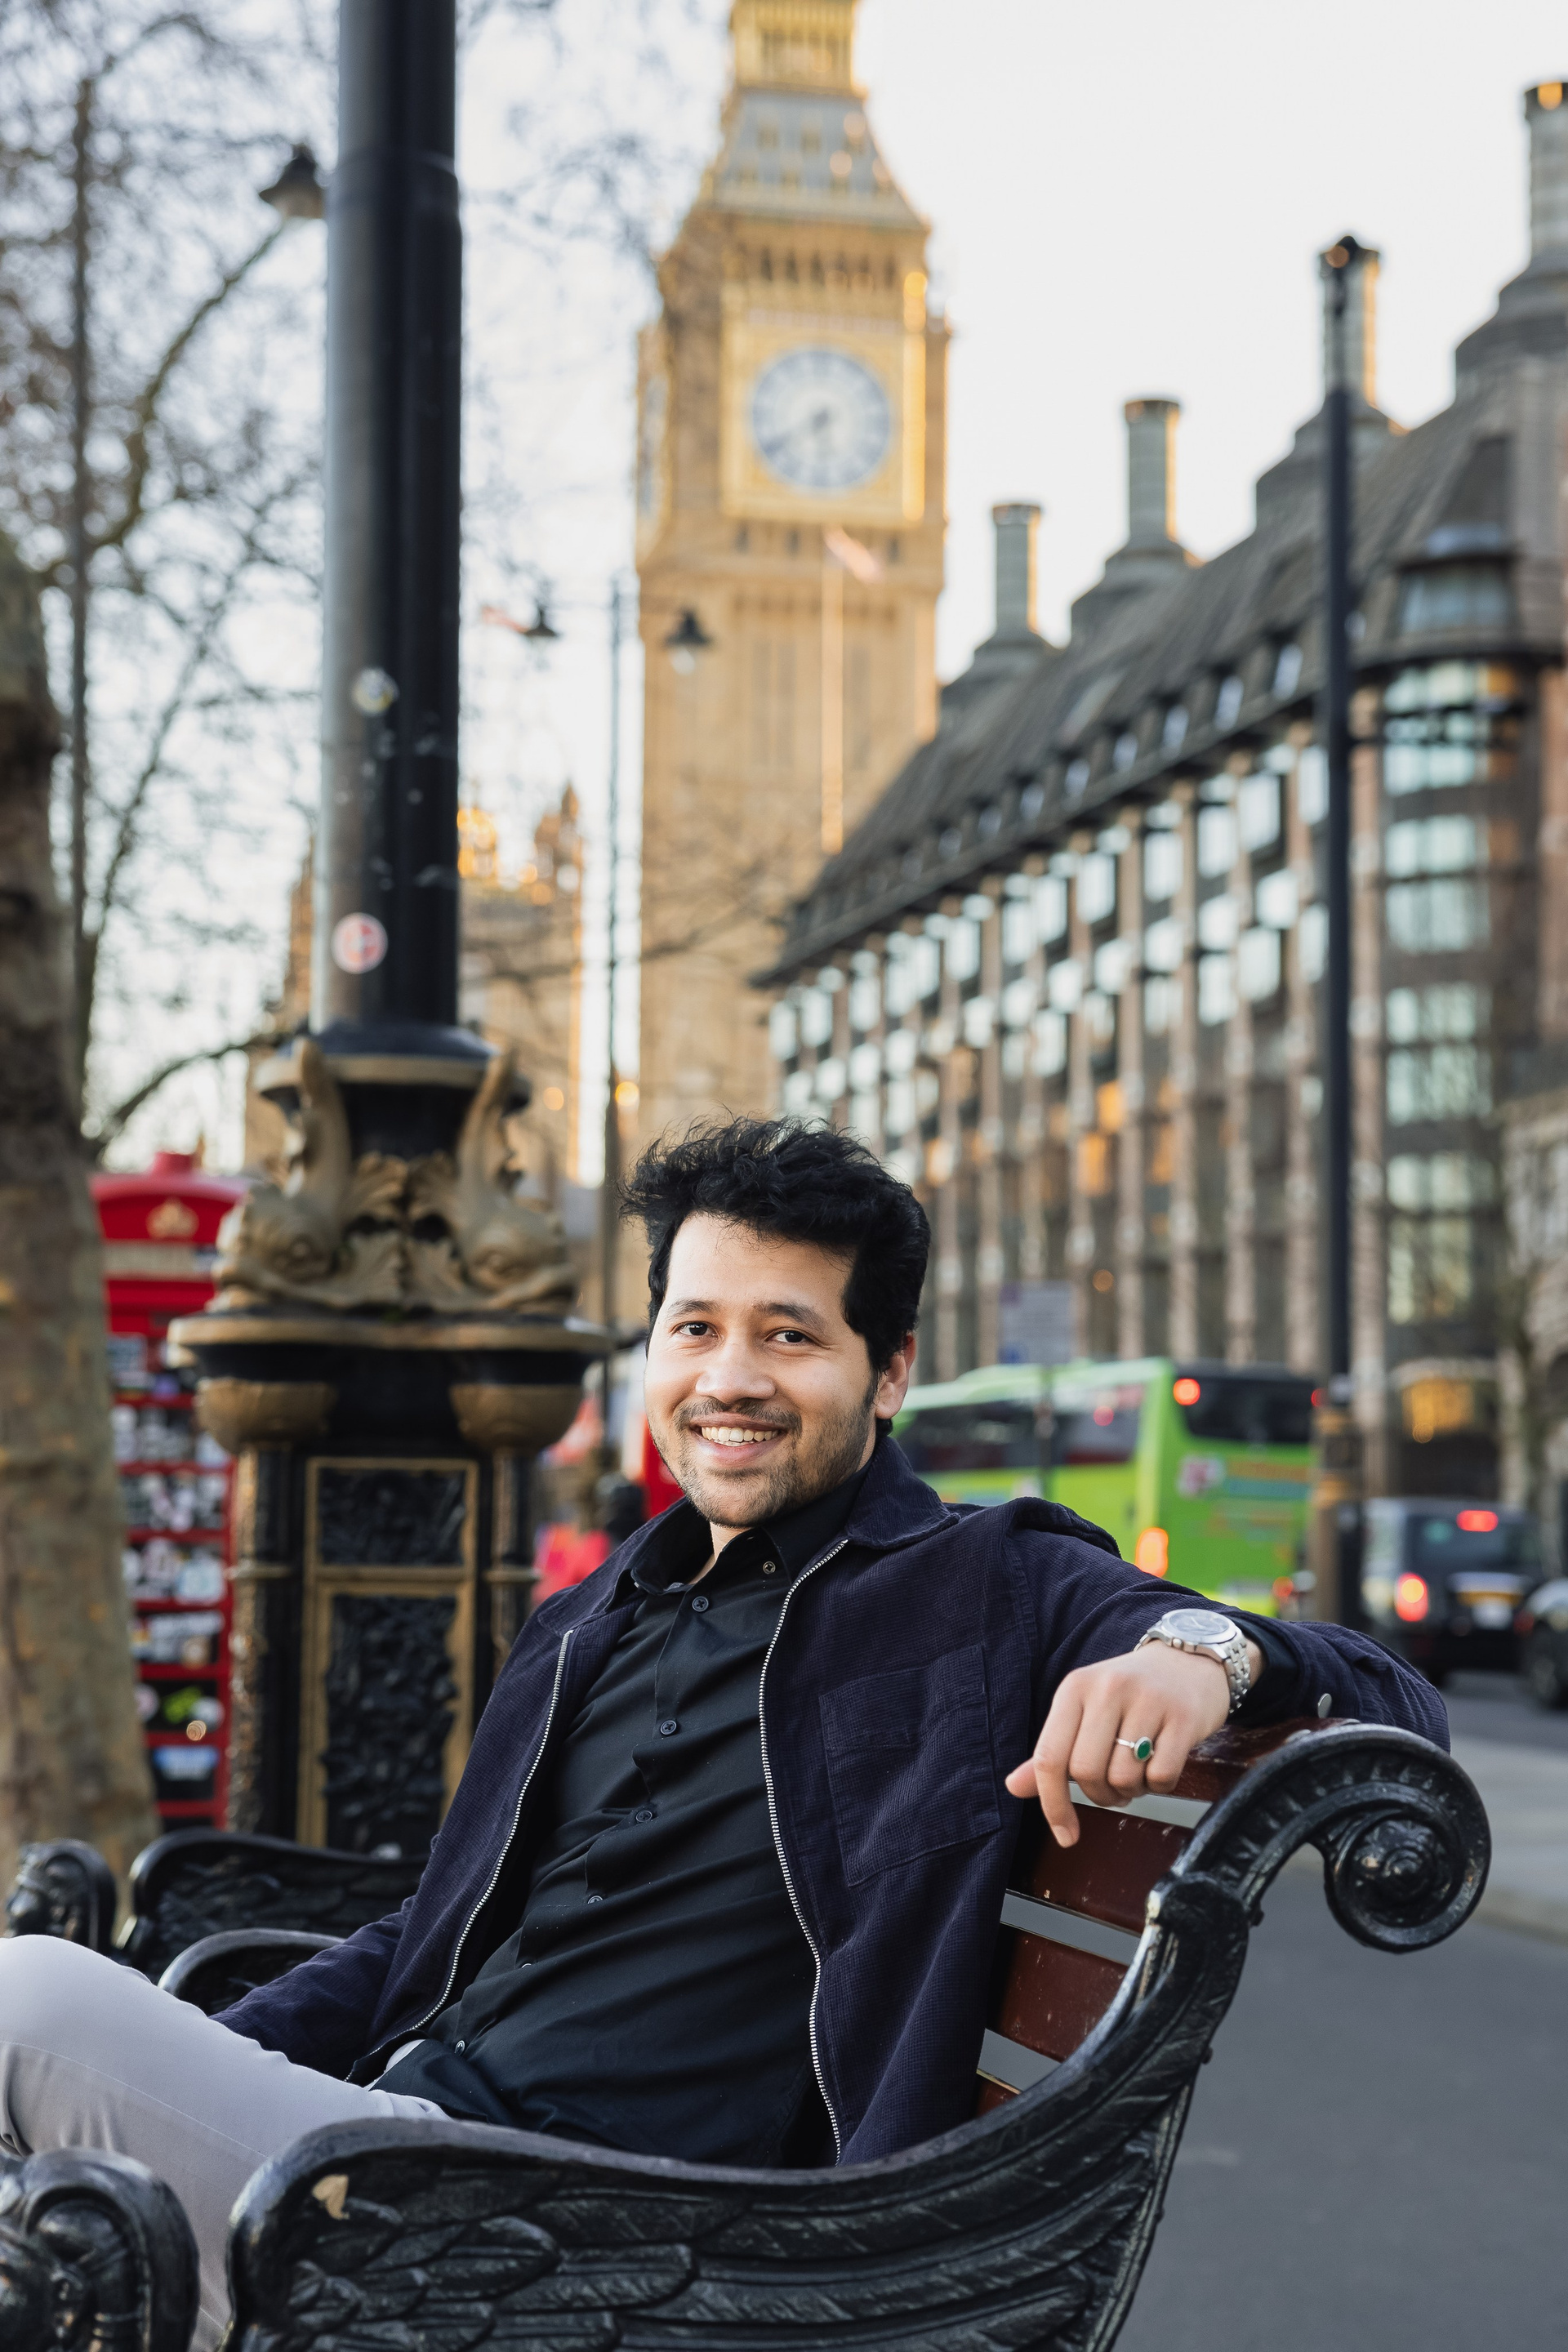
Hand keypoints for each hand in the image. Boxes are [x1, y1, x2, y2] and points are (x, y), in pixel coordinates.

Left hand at [1004, 1640, 1263, 1847]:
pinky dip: (1160, 1785)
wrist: (1189, 1661)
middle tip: (1114, 1786)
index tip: (1065, 1835)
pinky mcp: (1183, 1716)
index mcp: (1074, 1688)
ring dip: (1131, 1791)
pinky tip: (1161, 1764)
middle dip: (1100, 1795)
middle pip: (1086, 1773)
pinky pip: (1162, 1776)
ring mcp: (1148, 1700)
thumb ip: (1052, 1751)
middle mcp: (1107, 1689)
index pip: (1049, 1757)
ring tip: (1138, 1771)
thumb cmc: (1129, 1694)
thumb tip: (1013, 1787)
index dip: (1053, 1804)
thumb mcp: (1084, 1710)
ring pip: (1123, 1778)